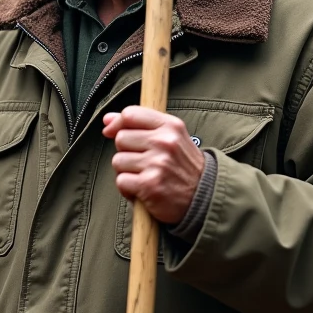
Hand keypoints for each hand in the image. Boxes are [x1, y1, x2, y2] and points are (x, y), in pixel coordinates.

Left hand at [102, 106, 203, 225]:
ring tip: (145, 177)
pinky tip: (143, 191)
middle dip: (126, 152)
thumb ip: (140, 125)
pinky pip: (121, 181)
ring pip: (118, 161)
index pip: (131, 114)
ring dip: (127, 172)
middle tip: (144, 163)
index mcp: (171, 126)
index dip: (117, 124)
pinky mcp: (149, 185)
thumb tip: (107, 119)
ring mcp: (157, 164)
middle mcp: (164, 142)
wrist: (205, 198)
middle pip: (121, 139)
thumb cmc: (183, 167)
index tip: (111, 132)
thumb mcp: (171, 138)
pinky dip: (128, 189)